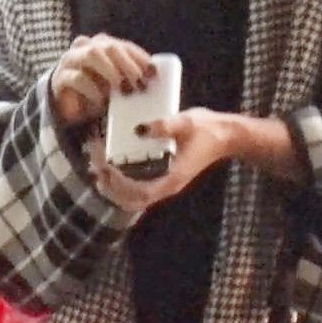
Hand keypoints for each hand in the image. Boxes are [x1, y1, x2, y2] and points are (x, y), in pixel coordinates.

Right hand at [51, 34, 155, 128]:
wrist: (66, 105)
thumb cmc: (97, 91)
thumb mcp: (117, 84)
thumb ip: (132, 78)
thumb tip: (156, 84)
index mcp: (103, 44)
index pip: (125, 46)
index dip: (140, 58)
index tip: (153, 74)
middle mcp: (86, 46)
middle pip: (110, 47)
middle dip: (127, 64)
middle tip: (139, 83)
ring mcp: (71, 59)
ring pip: (92, 54)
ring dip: (111, 71)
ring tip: (122, 89)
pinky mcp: (61, 77)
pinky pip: (78, 77)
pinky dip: (93, 89)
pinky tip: (101, 101)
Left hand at [92, 109, 233, 212]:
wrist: (226, 135)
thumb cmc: (208, 129)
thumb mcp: (186, 122)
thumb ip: (164, 125)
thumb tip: (139, 129)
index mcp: (174, 178)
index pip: (142, 192)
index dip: (121, 184)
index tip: (107, 167)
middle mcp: (168, 186)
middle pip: (134, 201)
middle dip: (111, 188)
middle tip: (95, 167)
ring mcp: (166, 184)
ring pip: (135, 199)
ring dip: (114, 189)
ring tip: (98, 171)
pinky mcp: (165, 177)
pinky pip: (139, 189)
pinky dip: (123, 184)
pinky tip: (112, 170)